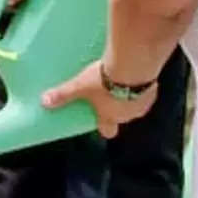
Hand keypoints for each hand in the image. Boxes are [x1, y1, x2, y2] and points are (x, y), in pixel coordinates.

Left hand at [42, 61, 156, 137]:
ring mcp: (142, 102)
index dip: (104, 125)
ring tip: (123, 80)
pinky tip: (136, 72)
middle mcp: (128, 114)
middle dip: (117, 108)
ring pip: (136, 104)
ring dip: (130, 95)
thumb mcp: (79, 86)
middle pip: (123, 117)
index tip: (99, 117)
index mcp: (110, 117)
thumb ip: (63, 94)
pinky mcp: (152, 87)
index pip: (108, 130)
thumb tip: (44, 102)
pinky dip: (142, 83)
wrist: (132, 66)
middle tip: (109, 93)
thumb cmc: (105, 81)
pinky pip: (147, 89)